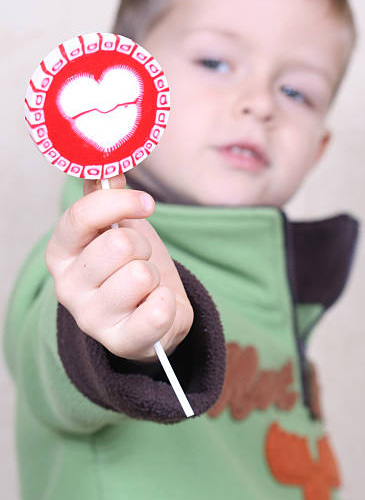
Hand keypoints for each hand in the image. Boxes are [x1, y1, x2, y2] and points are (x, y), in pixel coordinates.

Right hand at [45, 175, 192, 361]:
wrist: (149, 312)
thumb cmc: (130, 264)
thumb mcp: (116, 224)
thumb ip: (107, 191)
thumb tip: (107, 157)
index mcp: (61, 252)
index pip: (81, 216)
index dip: (120, 203)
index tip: (147, 203)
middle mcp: (67, 287)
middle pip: (119, 244)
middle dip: (142, 246)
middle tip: (140, 259)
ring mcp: (91, 318)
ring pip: (140, 275)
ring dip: (154, 276)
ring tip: (145, 286)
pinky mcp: (120, 343)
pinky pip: (158, 311)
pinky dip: (168, 303)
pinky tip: (156, 306)